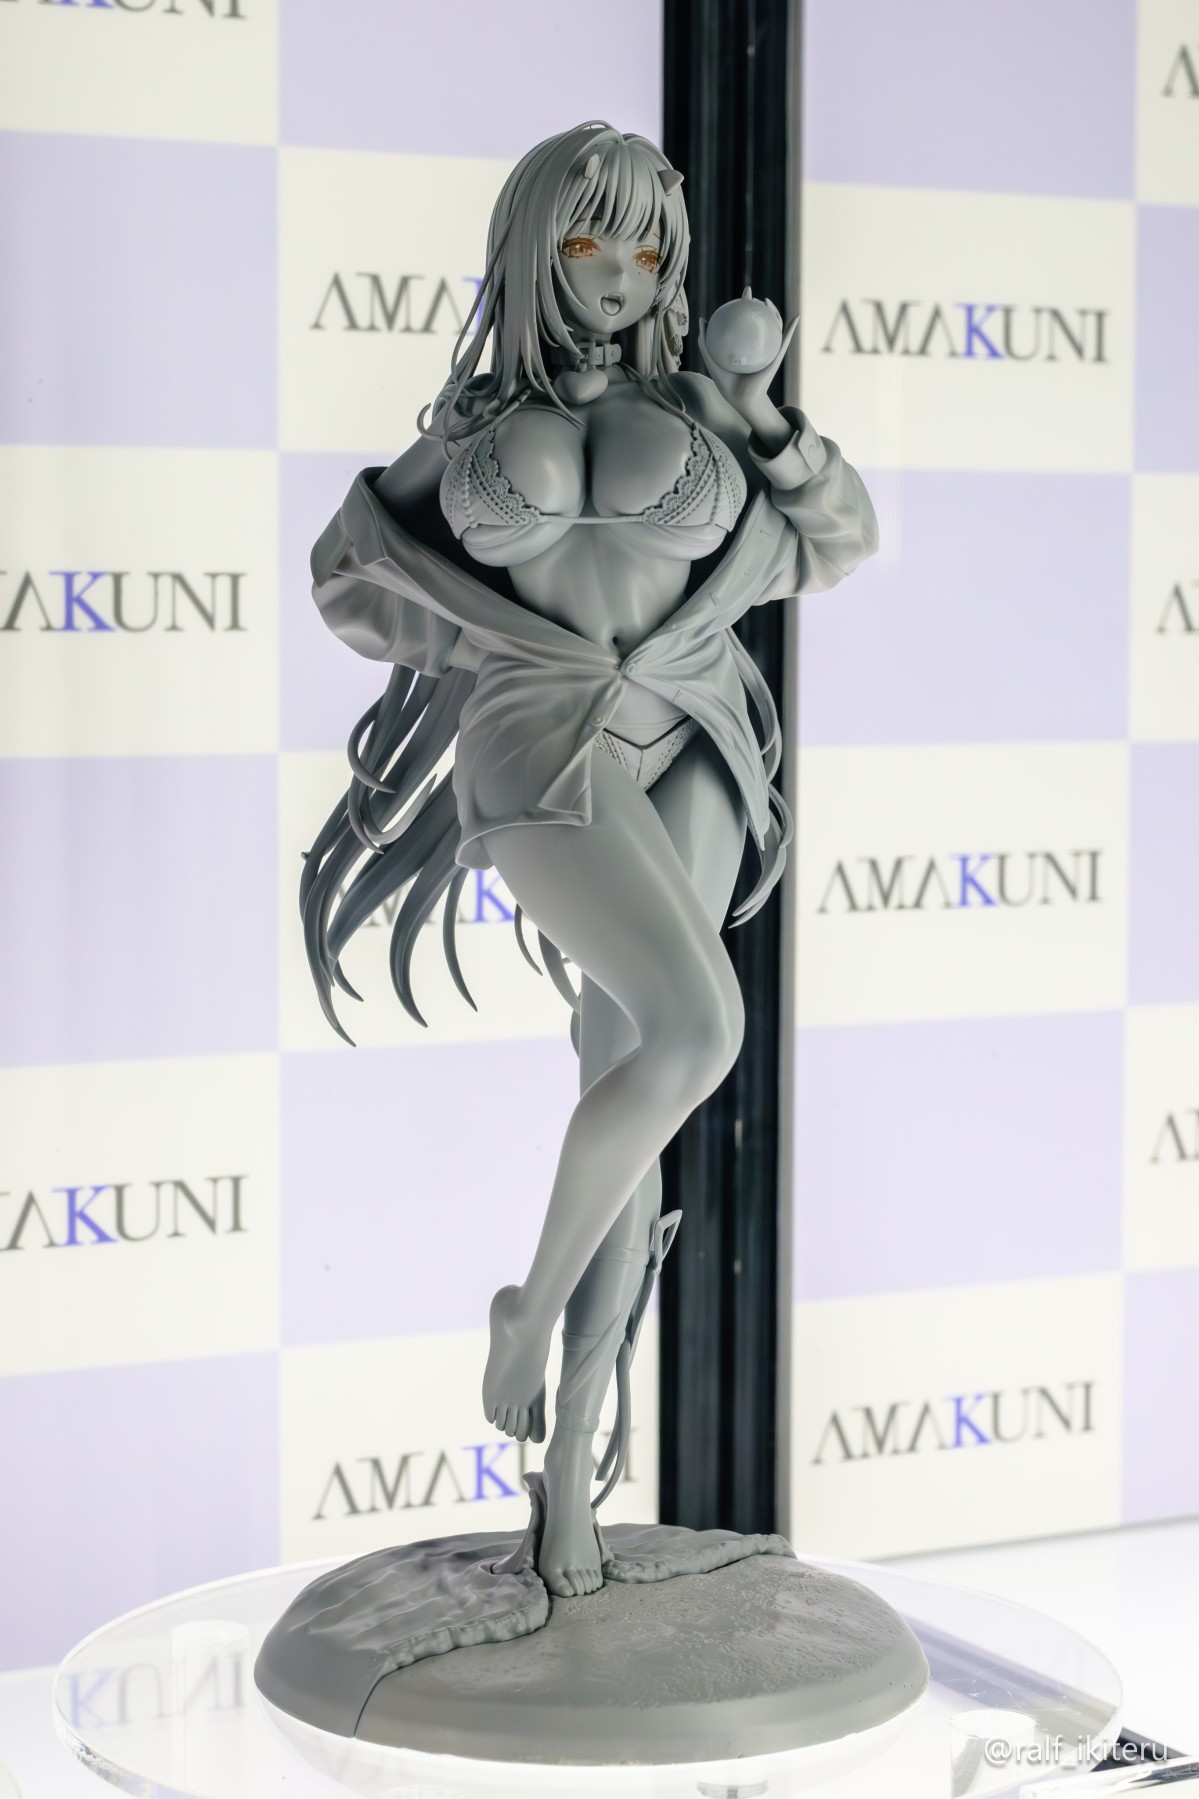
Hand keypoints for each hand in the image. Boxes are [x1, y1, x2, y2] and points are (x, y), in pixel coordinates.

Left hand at [697, 289, 797, 441]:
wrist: (741, 399)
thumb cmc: (726, 383)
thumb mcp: (711, 359)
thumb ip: (705, 341)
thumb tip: (702, 319)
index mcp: (744, 344)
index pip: (745, 320)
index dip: (745, 304)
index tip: (744, 292)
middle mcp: (757, 345)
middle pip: (760, 319)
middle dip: (757, 304)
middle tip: (751, 294)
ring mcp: (768, 349)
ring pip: (774, 325)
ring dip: (774, 311)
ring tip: (767, 302)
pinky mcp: (776, 356)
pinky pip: (785, 340)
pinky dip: (791, 328)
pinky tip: (795, 317)